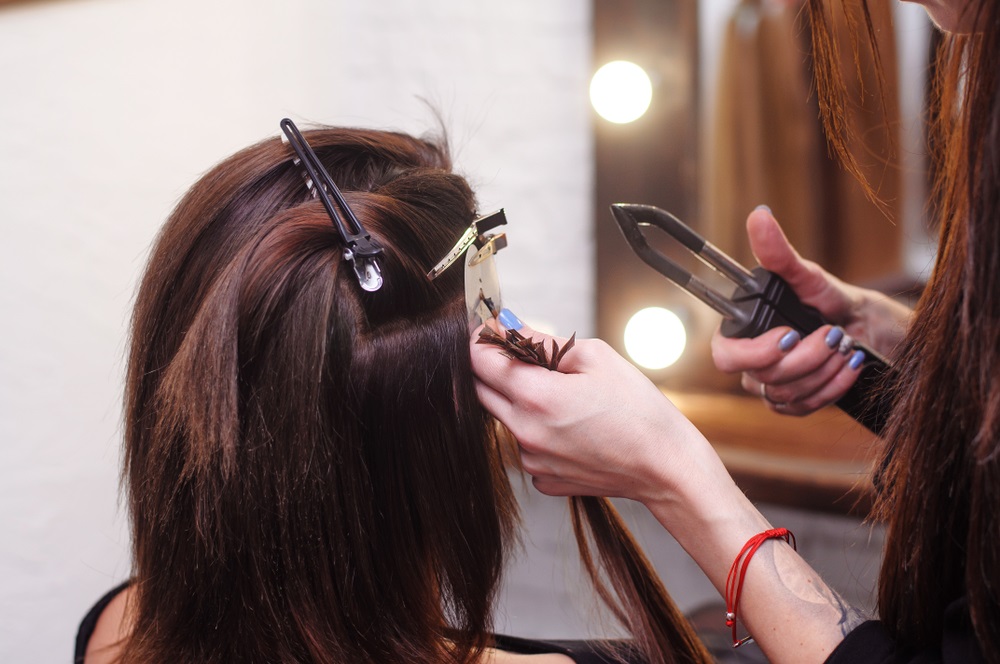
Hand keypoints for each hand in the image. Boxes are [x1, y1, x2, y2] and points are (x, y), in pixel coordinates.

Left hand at [471, 318, 718, 505]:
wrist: (665, 466)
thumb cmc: (638, 410)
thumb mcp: (594, 358)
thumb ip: (541, 341)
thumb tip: (508, 326)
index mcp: (536, 398)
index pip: (479, 361)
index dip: (481, 339)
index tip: (489, 329)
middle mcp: (525, 433)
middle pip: (480, 391)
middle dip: (493, 368)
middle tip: (521, 355)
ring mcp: (532, 460)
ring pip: (504, 419)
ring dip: (517, 401)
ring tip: (562, 395)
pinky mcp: (543, 478)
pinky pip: (525, 446)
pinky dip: (536, 430)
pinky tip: (570, 426)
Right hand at [711, 207, 910, 414]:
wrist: (874, 332)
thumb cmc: (837, 302)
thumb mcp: (811, 278)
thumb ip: (780, 255)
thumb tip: (759, 216)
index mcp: (746, 332)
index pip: (724, 354)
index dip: (753, 352)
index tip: (790, 335)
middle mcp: (753, 362)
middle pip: (761, 376)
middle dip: (804, 358)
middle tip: (833, 335)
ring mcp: (772, 386)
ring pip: (784, 393)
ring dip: (824, 369)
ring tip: (847, 347)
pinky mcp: (795, 404)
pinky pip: (804, 407)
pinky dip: (832, 385)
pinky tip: (849, 366)